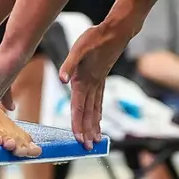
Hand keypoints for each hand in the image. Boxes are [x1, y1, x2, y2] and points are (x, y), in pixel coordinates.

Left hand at [59, 15, 135, 148]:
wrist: (116, 31)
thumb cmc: (96, 37)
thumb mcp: (79, 48)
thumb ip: (69, 65)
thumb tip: (62, 80)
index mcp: (84, 80)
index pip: (80, 107)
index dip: (79, 124)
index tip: (80, 139)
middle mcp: (92, 85)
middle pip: (88, 112)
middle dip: (88, 131)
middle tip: (88, 147)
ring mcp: (99, 83)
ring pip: (96, 109)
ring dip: (95, 125)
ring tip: (96, 140)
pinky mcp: (102, 79)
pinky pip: (100, 101)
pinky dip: (98, 113)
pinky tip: (99, 119)